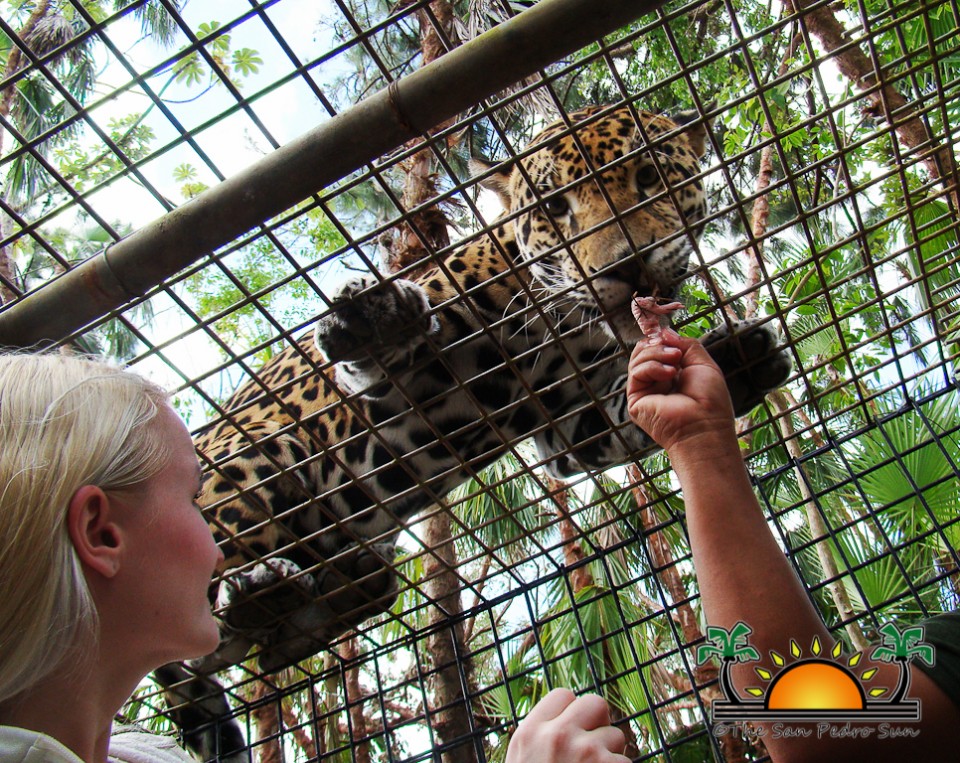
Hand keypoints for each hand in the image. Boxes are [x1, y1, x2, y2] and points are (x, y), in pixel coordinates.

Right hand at [505, 688, 628, 762]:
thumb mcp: (521, 758)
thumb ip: (539, 736)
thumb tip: (565, 719)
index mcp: (530, 732)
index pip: (562, 694)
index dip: (572, 711)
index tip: (573, 730)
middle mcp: (558, 735)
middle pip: (595, 703)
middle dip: (599, 722)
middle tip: (593, 745)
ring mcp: (586, 751)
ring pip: (615, 735)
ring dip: (610, 754)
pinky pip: (626, 760)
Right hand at [625, 329, 735, 451]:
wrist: (705, 426)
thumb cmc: (710, 401)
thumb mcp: (703, 363)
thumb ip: (686, 344)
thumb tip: (665, 332)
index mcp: (672, 374)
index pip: (657, 348)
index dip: (661, 338)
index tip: (668, 334)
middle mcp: (656, 382)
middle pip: (644, 350)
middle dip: (658, 343)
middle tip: (675, 351)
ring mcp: (645, 391)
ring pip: (638, 358)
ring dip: (657, 353)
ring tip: (675, 361)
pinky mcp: (635, 400)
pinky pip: (636, 372)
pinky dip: (652, 366)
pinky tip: (669, 374)